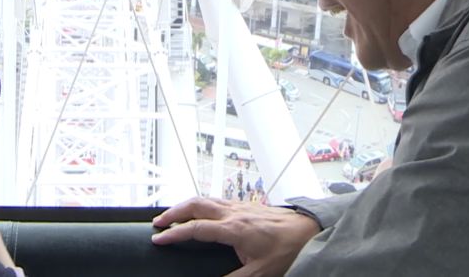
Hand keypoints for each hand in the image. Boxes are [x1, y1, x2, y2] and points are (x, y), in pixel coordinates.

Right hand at [151, 197, 319, 276]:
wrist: (310, 231)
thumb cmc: (288, 250)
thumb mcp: (260, 273)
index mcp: (233, 229)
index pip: (195, 228)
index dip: (174, 234)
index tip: (158, 239)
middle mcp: (233, 212)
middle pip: (195, 204)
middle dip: (173, 212)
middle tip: (158, 222)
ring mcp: (240, 206)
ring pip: (205, 198)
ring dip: (186, 205)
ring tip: (173, 216)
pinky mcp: (246, 205)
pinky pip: (216, 200)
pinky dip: (201, 204)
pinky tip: (201, 212)